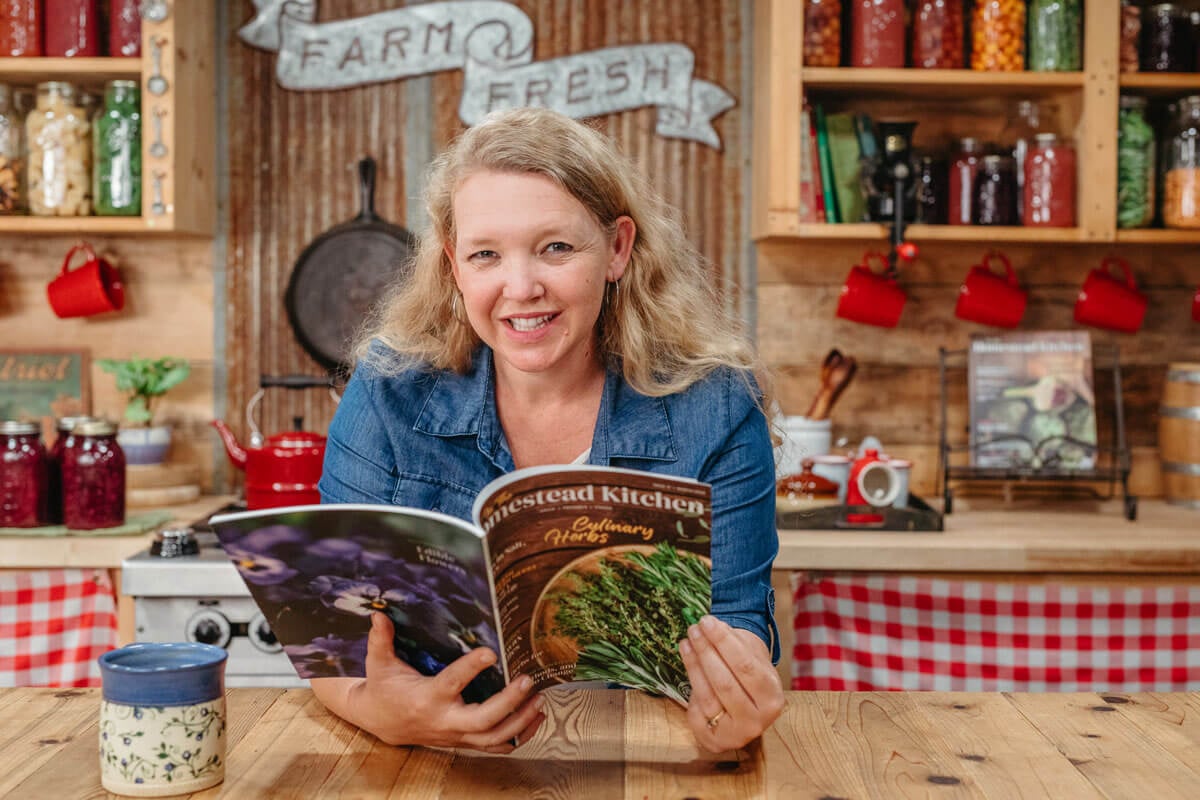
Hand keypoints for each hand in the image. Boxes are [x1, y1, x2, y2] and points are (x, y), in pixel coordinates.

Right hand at [325, 613, 544, 752]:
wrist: (381, 721)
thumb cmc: (384, 687)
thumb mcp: (378, 663)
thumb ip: (381, 640)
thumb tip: (379, 615)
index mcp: (426, 698)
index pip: (452, 683)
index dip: (471, 668)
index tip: (491, 651)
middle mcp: (444, 720)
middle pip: (482, 720)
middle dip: (508, 703)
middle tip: (528, 681)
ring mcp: (456, 734)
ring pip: (494, 738)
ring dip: (521, 722)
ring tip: (540, 700)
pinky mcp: (463, 740)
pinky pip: (496, 746)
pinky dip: (520, 736)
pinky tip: (537, 719)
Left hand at [679, 615, 783, 752]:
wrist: (748, 707)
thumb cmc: (749, 674)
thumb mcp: (752, 655)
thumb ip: (734, 642)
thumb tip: (710, 625)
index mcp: (772, 698)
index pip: (745, 666)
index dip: (723, 642)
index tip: (707, 621)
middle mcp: (757, 720)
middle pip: (724, 683)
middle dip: (706, 652)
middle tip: (693, 629)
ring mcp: (736, 734)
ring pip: (708, 697)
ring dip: (694, 665)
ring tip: (686, 642)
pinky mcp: (715, 741)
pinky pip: (697, 711)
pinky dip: (691, 686)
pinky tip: (688, 664)